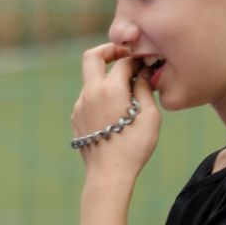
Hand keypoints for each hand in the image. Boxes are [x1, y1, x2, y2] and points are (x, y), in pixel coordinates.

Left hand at [72, 43, 160, 177]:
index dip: (137, 58)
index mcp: (109, 90)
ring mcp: (79, 106)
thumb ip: (145, 89)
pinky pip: (88, 97)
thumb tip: (143, 72)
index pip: (123, 61)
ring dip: (107, 76)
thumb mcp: (149, 116)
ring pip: (90, 79)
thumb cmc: (134, 146)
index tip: (148, 63)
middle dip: (110, 50)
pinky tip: (116, 108)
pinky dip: (101, 93)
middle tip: (126, 56)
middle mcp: (89, 93)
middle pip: (92, 57)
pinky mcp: (76, 118)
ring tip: (128, 90)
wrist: (108, 173)